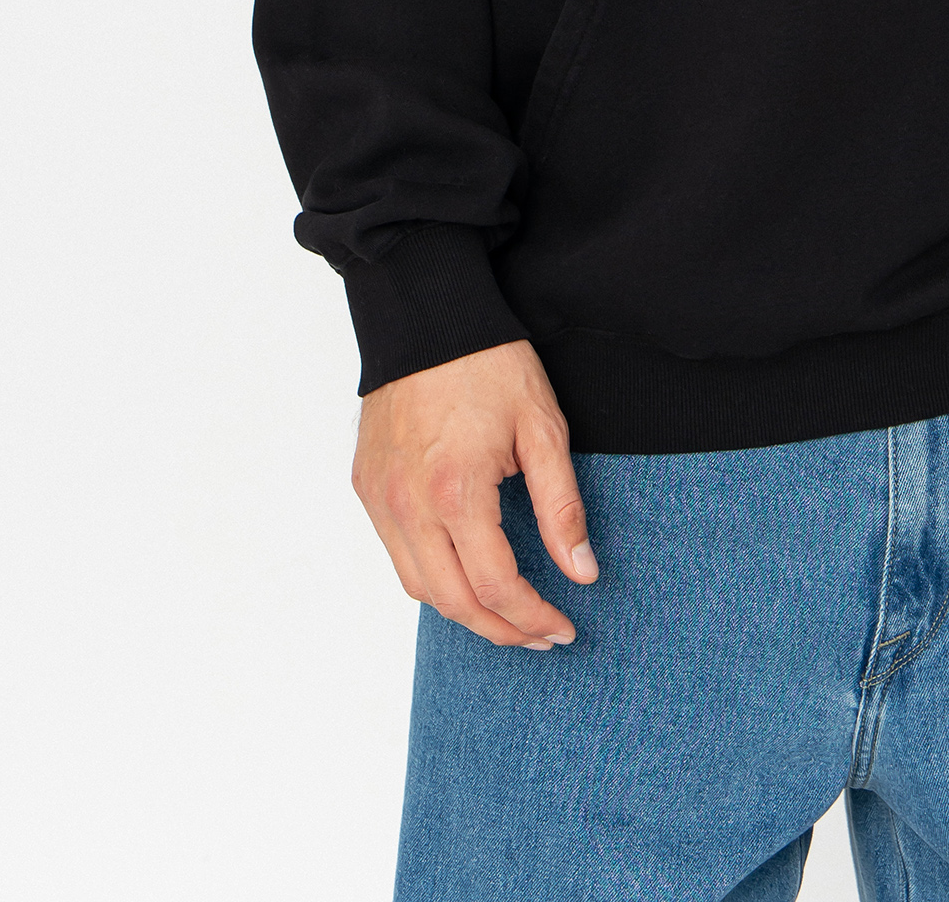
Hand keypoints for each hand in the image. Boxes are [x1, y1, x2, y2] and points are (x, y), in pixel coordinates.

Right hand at [352, 338, 598, 650]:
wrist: (425, 315)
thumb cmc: (488, 363)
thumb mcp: (542, 429)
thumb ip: (562, 507)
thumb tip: (582, 573)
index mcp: (456, 492)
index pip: (496, 587)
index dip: (533, 618)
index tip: (563, 628)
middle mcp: (408, 505)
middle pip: (453, 602)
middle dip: (501, 630)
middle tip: (540, 634)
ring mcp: (381, 498)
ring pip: (418, 587)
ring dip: (463, 610)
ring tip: (506, 613)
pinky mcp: (366, 485)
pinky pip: (396, 553)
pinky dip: (430, 577)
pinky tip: (463, 570)